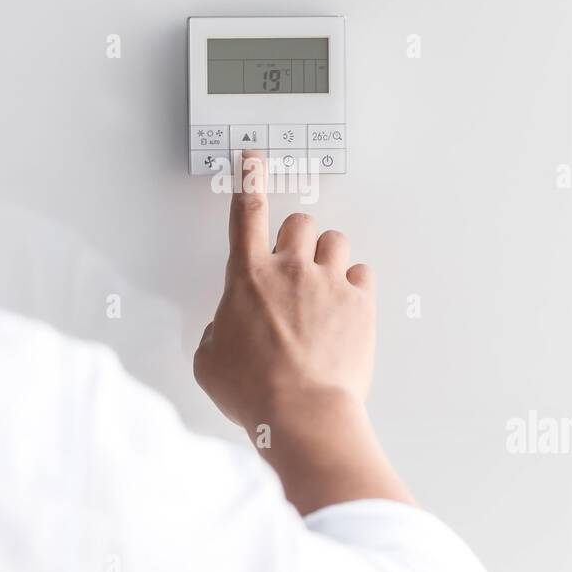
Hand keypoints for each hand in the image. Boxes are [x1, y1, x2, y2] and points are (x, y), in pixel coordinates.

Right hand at [194, 151, 411, 512]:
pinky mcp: (360, 302)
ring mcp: (329, 282)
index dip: (249, 177)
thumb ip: (216, 331)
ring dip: (328, 257)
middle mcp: (290, 269)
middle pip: (298, 221)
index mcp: (247, 277)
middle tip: (294, 265)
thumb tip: (226, 329)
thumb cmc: (254, 392)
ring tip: (323, 289)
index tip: (252, 158)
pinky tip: (346, 308)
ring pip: (335, 240)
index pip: (245, 210)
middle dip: (296, 237)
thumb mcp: (209, 361)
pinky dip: (355, 285)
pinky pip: (362, 273)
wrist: (301, 413)